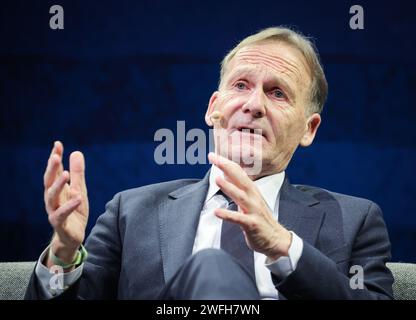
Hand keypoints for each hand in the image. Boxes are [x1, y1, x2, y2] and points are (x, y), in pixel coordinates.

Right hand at [43, 141, 88, 264]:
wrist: (73, 237)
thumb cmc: (74, 212)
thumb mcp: (79, 190)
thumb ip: (78, 173)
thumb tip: (76, 152)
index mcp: (57, 189)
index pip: (54, 170)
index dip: (55, 157)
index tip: (58, 144)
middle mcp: (52, 198)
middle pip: (48, 181)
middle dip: (52, 168)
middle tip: (56, 156)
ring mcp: (54, 211)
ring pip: (52, 197)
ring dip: (58, 185)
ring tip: (65, 174)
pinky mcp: (59, 223)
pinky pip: (62, 214)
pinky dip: (69, 206)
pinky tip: (78, 198)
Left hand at [208, 152, 291, 259]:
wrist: (276, 240)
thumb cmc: (260, 220)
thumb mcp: (249, 201)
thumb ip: (237, 189)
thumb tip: (224, 175)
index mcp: (252, 191)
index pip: (239, 173)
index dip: (227, 163)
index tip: (213, 155)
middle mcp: (254, 198)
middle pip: (241, 179)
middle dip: (227, 168)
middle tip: (214, 158)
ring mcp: (254, 211)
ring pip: (241, 196)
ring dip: (229, 187)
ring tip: (217, 179)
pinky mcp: (252, 224)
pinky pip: (239, 219)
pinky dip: (228, 215)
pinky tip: (217, 212)